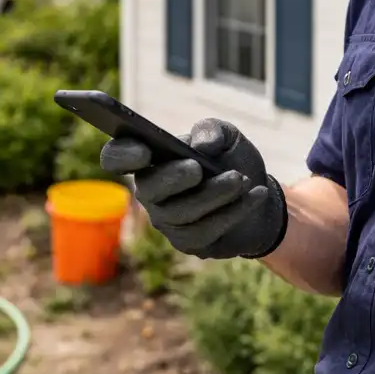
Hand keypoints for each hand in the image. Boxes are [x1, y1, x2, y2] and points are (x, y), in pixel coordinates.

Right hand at [99, 118, 287, 259]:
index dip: (121, 155)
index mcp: (151, 158)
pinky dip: (234, 211)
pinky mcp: (189, 243)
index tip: (144, 150)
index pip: (117, 157)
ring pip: (182, 214)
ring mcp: (168, 220)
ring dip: (214, 195)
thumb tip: (202, 145)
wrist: (257, 191)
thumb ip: (213, 131)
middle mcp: (152, 192)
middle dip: (173, 178)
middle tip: (198, 168)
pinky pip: (205, 231)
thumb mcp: (227, 136)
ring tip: (241, 180)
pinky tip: (255, 195)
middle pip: (149, 190)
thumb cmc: (231, 159)